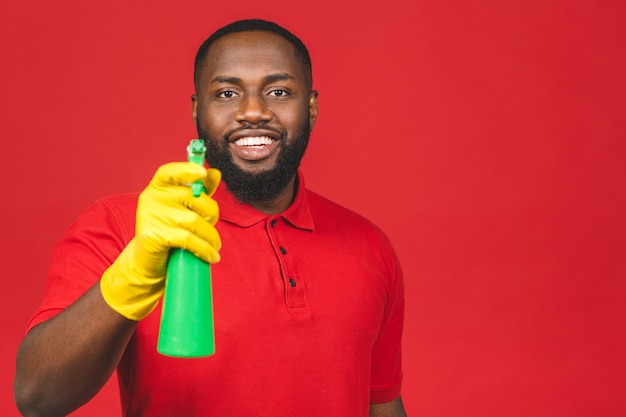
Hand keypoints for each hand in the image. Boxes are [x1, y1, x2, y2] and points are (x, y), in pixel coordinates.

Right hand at [100, 162, 221, 320]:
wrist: (148, 260)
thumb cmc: (169, 230)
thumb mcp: (184, 207)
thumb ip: (199, 189)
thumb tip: (215, 173)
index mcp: (159, 186)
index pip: (170, 171)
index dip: (187, 169)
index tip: (203, 173)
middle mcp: (152, 198)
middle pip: (194, 198)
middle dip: (211, 214)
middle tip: (212, 226)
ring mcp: (151, 216)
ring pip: (194, 221)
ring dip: (210, 236)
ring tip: (214, 245)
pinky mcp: (154, 236)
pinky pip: (188, 240)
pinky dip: (204, 249)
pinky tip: (211, 255)